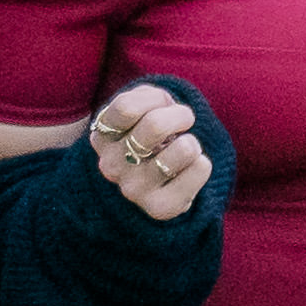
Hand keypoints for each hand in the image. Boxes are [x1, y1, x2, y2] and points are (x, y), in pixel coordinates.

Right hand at [86, 83, 214, 223]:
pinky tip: (190, 168)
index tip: (164, 104)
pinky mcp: (159, 207)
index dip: (155, 98)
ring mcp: (133, 188)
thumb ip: (148, 98)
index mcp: (103, 137)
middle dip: (181, 115)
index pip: (126, 107)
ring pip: (183, 148)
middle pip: (155, 125)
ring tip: (186, 148)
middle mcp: (112, 165)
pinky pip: (199, 170)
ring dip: (192, 142)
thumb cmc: (151, 136)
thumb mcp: (143, 110)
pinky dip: (203, 163)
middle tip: (186, 121)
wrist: (156, 183)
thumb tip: (164, 104)